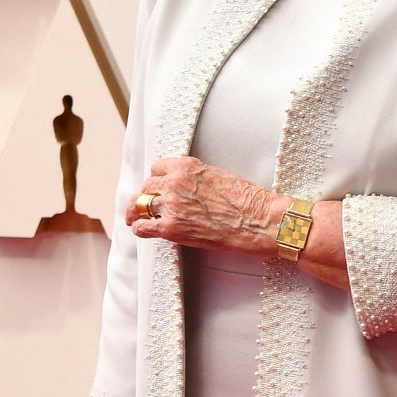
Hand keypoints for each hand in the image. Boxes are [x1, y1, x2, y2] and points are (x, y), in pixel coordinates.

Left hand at [127, 157, 349, 288]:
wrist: (260, 220)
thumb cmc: (248, 201)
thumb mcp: (219, 176)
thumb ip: (196, 178)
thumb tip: (187, 188)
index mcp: (187, 166)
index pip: (157, 168)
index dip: (156, 180)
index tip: (156, 188)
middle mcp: (175, 182)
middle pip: (147, 187)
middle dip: (145, 196)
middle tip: (142, 205)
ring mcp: (172, 205)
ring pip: (140, 205)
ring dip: (138, 212)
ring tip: (135, 218)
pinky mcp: (172, 228)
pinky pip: (143, 227)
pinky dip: (140, 228)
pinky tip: (142, 230)